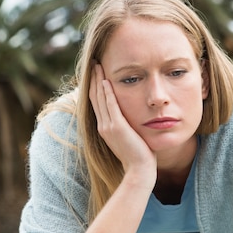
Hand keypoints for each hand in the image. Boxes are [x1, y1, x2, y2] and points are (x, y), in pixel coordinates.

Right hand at [90, 64, 155, 178]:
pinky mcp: (117, 127)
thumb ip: (127, 126)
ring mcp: (108, 126)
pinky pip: (110, 105)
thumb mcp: (130, 137)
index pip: (97, 103)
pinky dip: (107, 93)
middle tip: (94, 63)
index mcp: (105, 128)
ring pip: (99, 98)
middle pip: (94, 97)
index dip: (95, 87)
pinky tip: (106, 81)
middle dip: (94, 79)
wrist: (139, 170)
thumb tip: (132, 117)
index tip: (96, 73)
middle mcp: (103, 126)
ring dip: (98, 80)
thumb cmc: (139, 156)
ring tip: (97, 65)